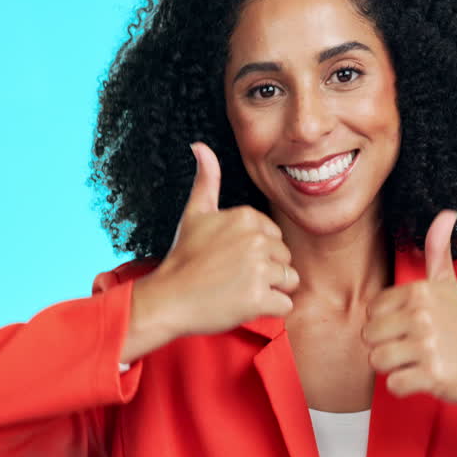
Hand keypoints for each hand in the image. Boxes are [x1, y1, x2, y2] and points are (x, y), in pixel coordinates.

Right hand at [135, 142, 300, 338]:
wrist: (167, 299)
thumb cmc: (183, 258)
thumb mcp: (195, 213)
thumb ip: (206, 180)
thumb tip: (199, 145)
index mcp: (247, 216)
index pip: (275, 238)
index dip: (256, 253)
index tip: (229, 259)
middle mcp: (256, 239)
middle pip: (285, 259)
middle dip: (265, 273)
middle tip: (232, 277)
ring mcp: (258, 269)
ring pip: (289, 281)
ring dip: (269, 291)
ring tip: (239, 290)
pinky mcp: (259, 298)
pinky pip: (285, 306)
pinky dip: (268, 310)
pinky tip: (243, 304)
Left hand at [361, 210, 456, 414]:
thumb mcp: (448, 285)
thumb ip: (438, 249)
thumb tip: (447, 211)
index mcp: (420, 291)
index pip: (372, 310)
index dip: (386, 322)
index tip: (411, 326)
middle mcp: (422, 315)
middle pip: (369, 336)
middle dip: (387, 346)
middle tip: (413, 346)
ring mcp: (427, 345)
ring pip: (376, 360)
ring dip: (393, 367)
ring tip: (416, 361)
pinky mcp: (431, 375)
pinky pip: (392, 385)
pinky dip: (404, 386)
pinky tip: (423, 377)